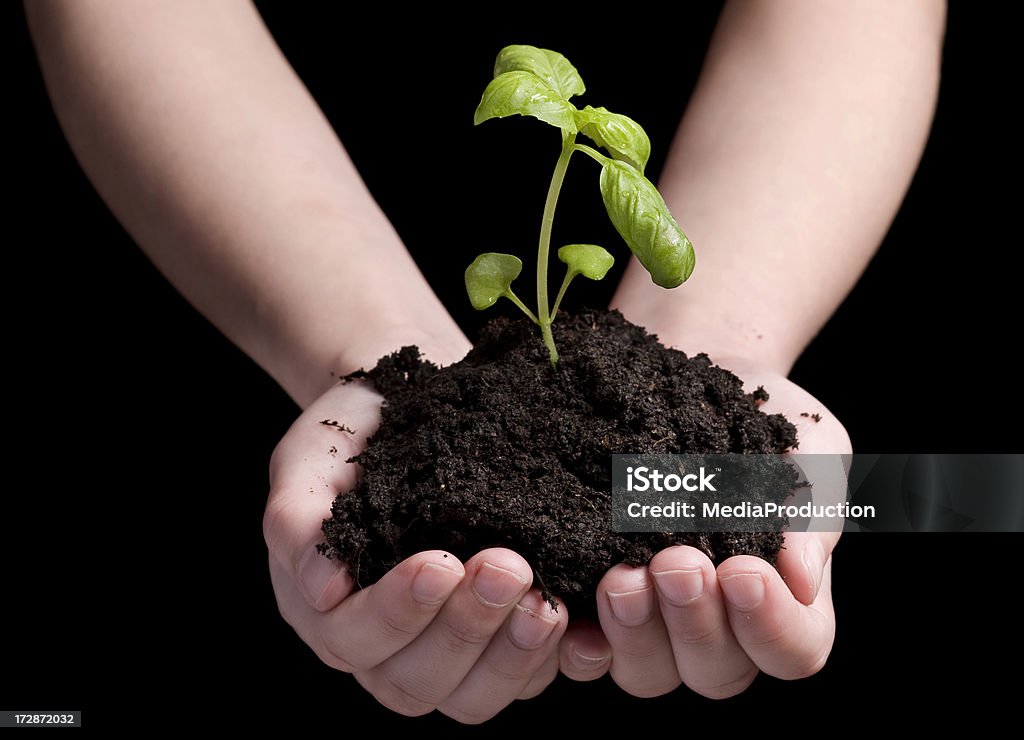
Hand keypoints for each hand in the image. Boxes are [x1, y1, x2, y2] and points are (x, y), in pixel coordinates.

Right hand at [262, 379, 567, 722]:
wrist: (409, 412)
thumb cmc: (353, 439)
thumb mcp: (309, 462)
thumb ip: (299, 520)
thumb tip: (323, 590)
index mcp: (333, 612)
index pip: (355, 638)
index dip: (397, 613)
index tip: (439, 562)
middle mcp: (387, 648)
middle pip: (420, 680)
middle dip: (466, 629)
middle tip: (508, 566)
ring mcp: (447, 652)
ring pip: (476, 696)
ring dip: (516, 656)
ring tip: (548, 602)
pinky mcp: (503, 644)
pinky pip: (531, 678)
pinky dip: (562, 661)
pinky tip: (586, 626)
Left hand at [558, 361, 850, 697]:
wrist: (687, 381)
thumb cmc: (758, 420)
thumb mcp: (806, 449)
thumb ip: (811, 509)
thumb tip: (800, 577)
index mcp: (781, 601)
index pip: (792, 649)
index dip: (772, 625)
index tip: (744, 570)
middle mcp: (717, 627)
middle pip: (715, 672)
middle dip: (696, 623)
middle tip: (676, 563)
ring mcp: (652, 626)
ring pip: (646, 673)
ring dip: (634, 633)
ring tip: (621, 576)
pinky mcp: (593, 608)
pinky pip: (580, 653)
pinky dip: (574, 640)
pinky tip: (562, 605)